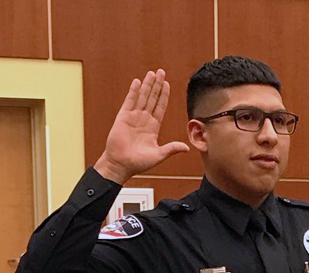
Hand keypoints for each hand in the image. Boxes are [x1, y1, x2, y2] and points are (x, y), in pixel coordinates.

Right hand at [94, 69, 189, 183]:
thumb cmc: (138, 163)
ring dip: (147, 85)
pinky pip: (129, 101)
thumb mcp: (158, 155)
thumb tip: (187, 148)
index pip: (160, 107)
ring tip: (152, 73)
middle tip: (161, 72)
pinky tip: (138, 82)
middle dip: (157, 85)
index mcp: (153, 127)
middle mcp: (144, 120)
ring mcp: (133, 117)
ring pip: (142, 97)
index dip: (164, 96)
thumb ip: (171, 149)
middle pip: (152, 98)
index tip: (167, 84)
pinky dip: (133, 91)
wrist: (121, 165)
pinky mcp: (123, 117)